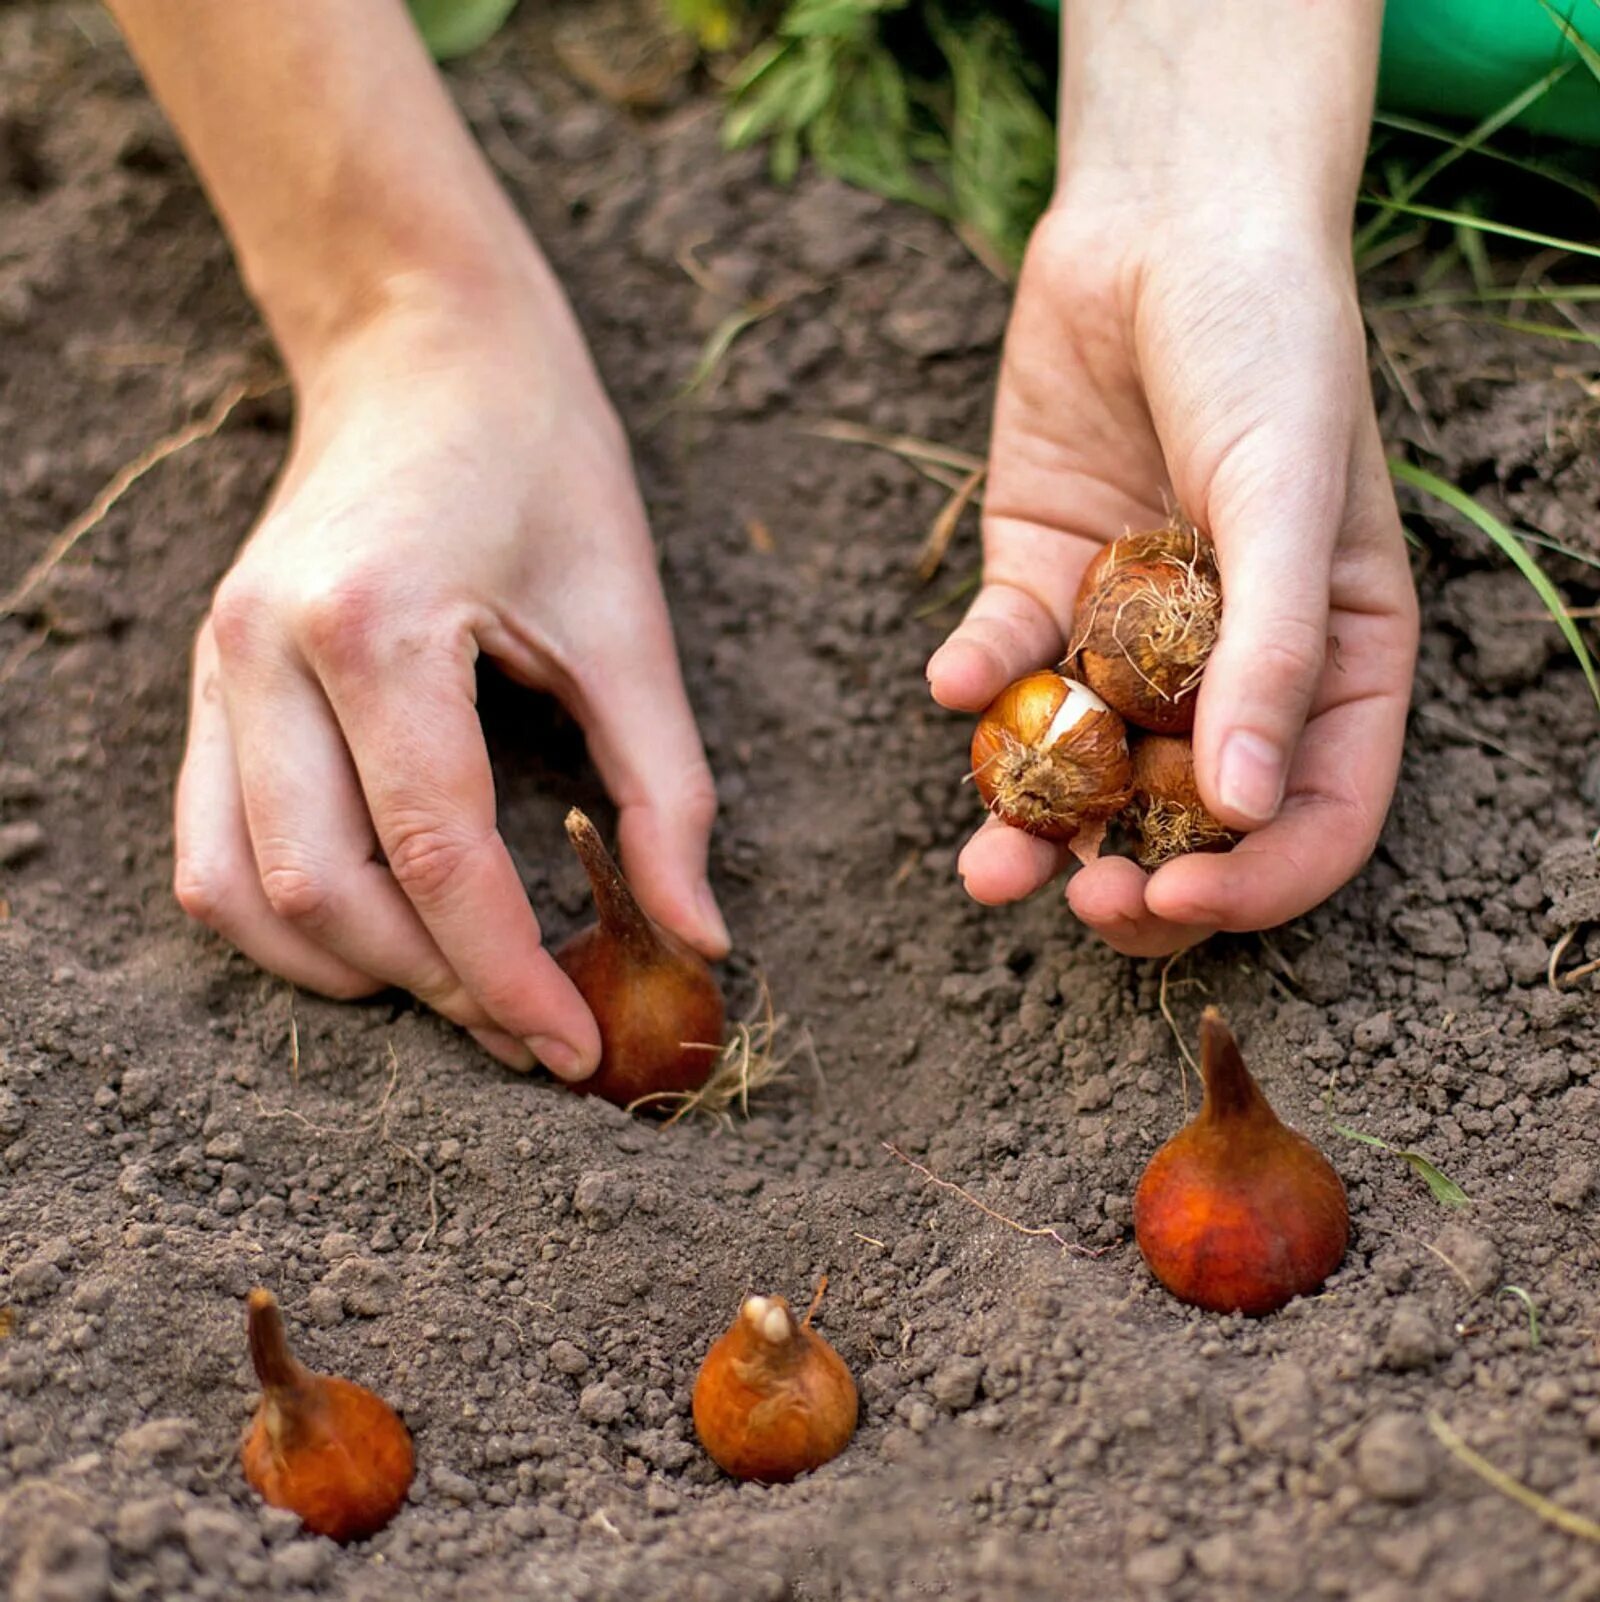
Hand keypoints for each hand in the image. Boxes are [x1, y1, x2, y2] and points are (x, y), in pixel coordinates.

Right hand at [174, 278, 727, 1072]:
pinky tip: (384, 935)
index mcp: (377, 624)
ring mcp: (217, 667)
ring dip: (354, 971)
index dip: (511, 974)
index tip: (573, 1050)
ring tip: (464, 992)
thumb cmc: (544, 462)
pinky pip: (210, 849)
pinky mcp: (211, 680)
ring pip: (242, 892)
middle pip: (327, 892)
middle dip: (438, 989)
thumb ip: (667, 790)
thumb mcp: (631, 620)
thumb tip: (701, 940)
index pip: (438, 855)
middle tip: (534, 1030)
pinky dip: (289, 921)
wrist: (424, 348)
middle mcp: (264, 651)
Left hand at [927, 208, 1417, 955]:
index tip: (1180, 903)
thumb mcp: (1294, 497)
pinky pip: (1007, 660)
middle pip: (1186, 815)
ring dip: (1032, 822)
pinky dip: (979, 680)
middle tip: (1076, 904)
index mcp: (1331, 660)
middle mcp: (1229, 663)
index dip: (1255, 882)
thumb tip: (1245, 810)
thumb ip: (1276, 653)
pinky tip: (955, 680)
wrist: (1163, 225)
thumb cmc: (1268, 346)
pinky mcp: (1039, 581)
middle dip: (1131, 876)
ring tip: (988, 866)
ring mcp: (1127, 631)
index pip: (1313, 815)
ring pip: (1083, 763)